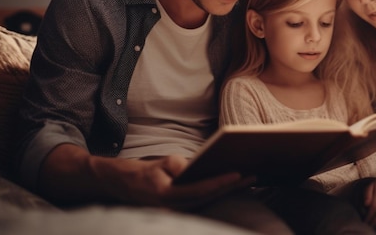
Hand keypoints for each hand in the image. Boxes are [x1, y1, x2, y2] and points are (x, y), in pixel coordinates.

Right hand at [40, 145, 254, 208]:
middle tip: (254, 175)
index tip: (238, 174)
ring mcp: (177, 212)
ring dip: (230, 191)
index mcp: (166, 196)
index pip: (199, 190)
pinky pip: (205, 202)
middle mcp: (173, 208)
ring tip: (251, 178)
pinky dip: (220, 193)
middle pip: (210, 198)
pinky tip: (235, 185)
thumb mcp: (160, 164)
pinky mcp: (181, 210)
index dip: (220, 183)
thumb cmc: (143, 172)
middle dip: (233, 187)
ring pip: (210, 202)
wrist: (120, 185)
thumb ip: (180, 166)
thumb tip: (198, 167)